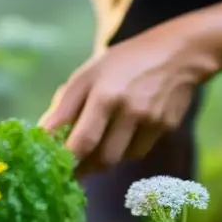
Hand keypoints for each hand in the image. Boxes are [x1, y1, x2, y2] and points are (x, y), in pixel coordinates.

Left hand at [39, 26, 210, 175]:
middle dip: (84, 167)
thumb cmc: (122, 62)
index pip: (83, 141)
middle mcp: (130, 110)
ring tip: (96, 146)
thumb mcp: (87, 75)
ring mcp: (152, 121)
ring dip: (104, 158)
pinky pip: (138, 151)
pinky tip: (123, 134)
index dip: (68, 160)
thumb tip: (44, 138)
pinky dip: (125, 150)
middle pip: (103, 158)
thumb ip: (64, 107)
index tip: (55, 167)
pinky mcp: (167, 128)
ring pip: (121, 158)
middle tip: (72, 168)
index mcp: (105, 94)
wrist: (178, 53)